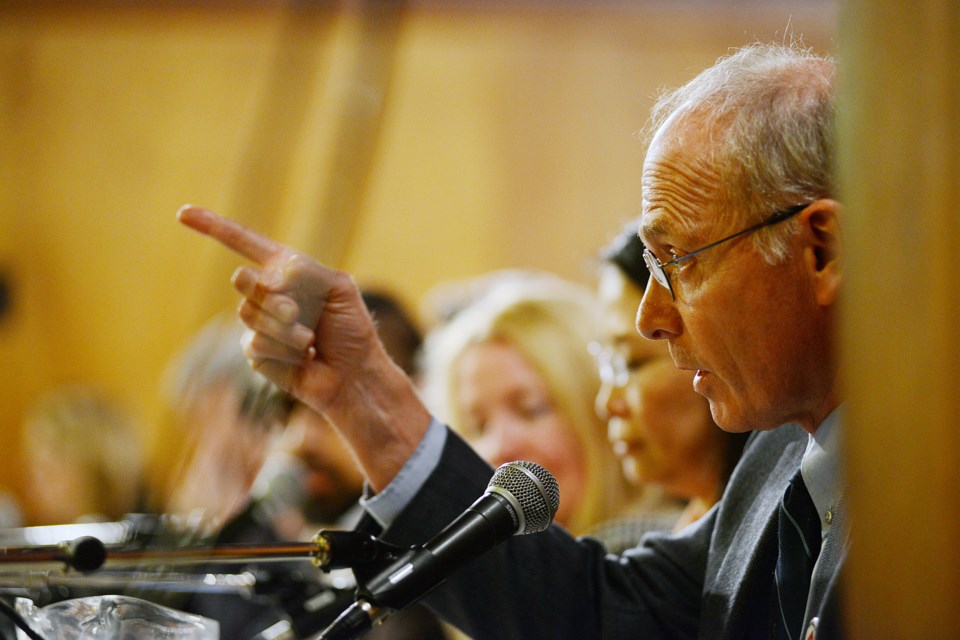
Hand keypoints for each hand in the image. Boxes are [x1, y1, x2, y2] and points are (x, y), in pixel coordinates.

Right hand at [177, 205, 429, 488]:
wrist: (354, 373)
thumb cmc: (350, 329)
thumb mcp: (337, 287)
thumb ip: (303, 273)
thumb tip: (264, 282)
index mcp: (286, 269)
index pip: (243, 242)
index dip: (212, 226)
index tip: (182, 213)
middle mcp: (267, 293)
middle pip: (244, 281)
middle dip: (273, 297)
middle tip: (298, 312)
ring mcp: (258, 323)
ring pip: (250, 314)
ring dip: (286, 328)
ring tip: (310, 340)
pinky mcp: (256, 352)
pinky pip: (256, 343)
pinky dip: (284, 350)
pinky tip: (302, 358)